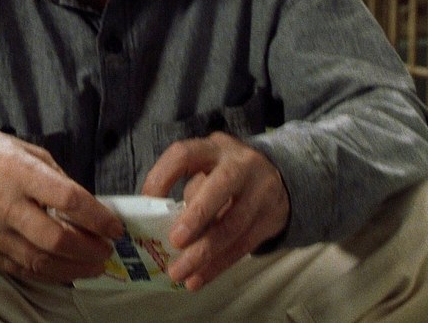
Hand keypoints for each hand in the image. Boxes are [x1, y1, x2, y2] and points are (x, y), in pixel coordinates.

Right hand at [0, 128, 122, 282]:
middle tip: (107, 250)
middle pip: (54, 237)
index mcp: (18, 172)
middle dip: (88, 249)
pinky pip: (20, 269)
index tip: (115, 227)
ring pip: (39, 260)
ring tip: (94, 265)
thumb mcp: (26, 151)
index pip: (67, 199)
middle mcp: (2, 204)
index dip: (97, 217)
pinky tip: (67, 270)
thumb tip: (87, 206)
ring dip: (74, 267)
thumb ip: (56, 178)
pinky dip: (48, 273)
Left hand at [142, 132, 289, 290]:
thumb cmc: (226, 176)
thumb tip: (160, 226)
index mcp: (214, 148)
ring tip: (180, 273)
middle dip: (196, 216)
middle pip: (220, 187)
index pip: (185, 154)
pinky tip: (199, 278)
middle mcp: (240, 164)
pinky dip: (218, 265)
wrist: (278, 179)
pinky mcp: (271, 218)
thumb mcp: (208, 170)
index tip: (148, 201)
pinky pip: (243, 245)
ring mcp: (261, 191)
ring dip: (204, 253)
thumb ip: (189, 191)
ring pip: (233, 224)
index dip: (163, 176)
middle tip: (174, 241)